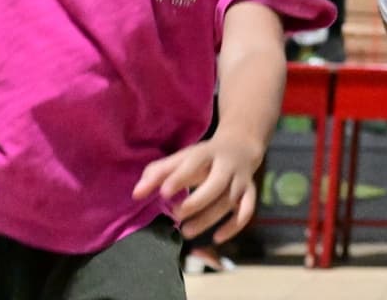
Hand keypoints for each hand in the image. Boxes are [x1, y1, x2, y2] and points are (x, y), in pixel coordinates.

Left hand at [134, 132, 264, 242]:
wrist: (241, 147)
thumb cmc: (203, 157)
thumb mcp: (182, 158)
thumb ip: (157, 173)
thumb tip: (136, 194)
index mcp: (207, 152)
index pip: (194, 163)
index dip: (180, 178)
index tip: (163, 193)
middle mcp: (227, 165)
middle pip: (217, 183)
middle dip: (197, 201)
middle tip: (176, 215)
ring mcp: (241, 179)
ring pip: (229, 200)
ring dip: (209, 218)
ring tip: (186, 231)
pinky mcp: (250, 192)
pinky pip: (246, 211)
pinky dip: (234, 226)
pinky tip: (216, 238)